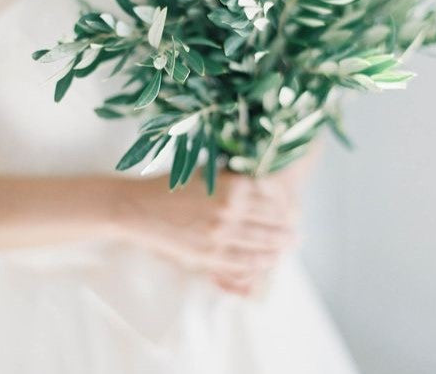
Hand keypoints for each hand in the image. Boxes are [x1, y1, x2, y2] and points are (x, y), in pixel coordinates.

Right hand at [116, 155, 313, 296]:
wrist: (138, 208)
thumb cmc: (170, 185)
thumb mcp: (203, 172)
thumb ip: (232, 176)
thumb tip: (258, 178)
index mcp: (230, 185)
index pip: (271, 195)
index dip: (284, 202)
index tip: (290, 206)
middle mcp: (229, 209)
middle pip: (271, 221)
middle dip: (287, 228)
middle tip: (297, 232)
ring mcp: (219, 234)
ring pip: (261, 244)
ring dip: (279, 246)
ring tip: (288, 246)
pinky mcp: (207, 254)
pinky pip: (242, 262)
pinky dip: (260, 263)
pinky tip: (268, 261)